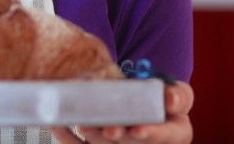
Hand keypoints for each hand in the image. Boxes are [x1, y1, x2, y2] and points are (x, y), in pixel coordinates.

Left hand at [49, 81, 193, 142]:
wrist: (142, 100)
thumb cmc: (161, 97)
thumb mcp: (175, 94)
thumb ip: (177, 95)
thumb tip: (170, 98)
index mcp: (172, 133)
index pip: (165, 136)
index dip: (151, 134)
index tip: (138, 130)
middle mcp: (145, 143)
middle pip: (129, 143)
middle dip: (115, 137)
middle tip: (104, 130)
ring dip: (92, 135)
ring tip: (81, 124)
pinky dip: (66, 136)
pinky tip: (56, 124)